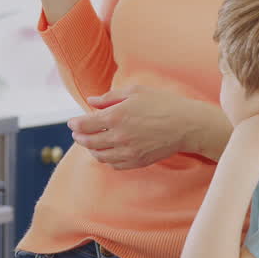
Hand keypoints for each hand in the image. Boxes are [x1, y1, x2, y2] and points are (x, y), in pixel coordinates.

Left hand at [69, 85, 198, 169]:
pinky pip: (114, 165)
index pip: (84, 124)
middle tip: (77, 133)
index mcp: (116, 116)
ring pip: (99, 156)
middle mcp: (118, 137)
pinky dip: (106, 159)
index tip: (72, 122)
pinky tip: (107, 153)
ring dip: (91, 149)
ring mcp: (127, 152)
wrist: (186, 125)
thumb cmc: (163, 104)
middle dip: (79, 137)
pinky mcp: (137, 162)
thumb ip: (110, 97)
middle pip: (88, 142)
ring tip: (90, 143)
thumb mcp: (135, 92)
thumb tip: (91, 101)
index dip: (75, 124)